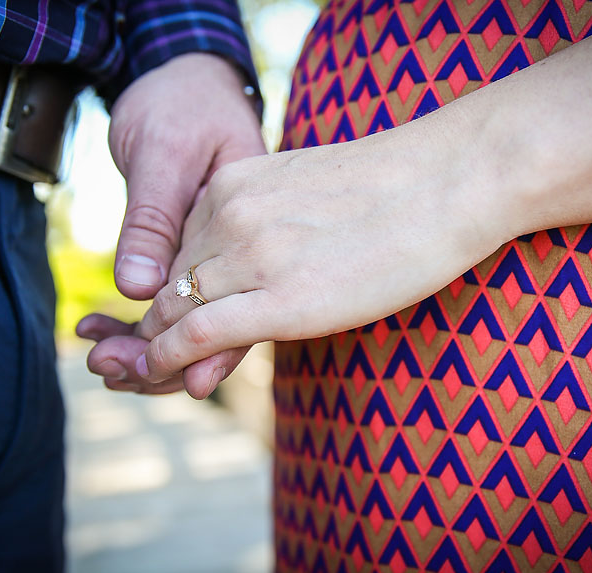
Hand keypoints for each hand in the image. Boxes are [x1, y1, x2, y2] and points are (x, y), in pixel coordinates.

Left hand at [79, 52, 265, 395]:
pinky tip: (102, 325)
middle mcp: (239, 244)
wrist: (184, 76)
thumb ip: (152, 218)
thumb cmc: (180, 102)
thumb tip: (135, 287)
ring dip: (145, 341)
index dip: (190, 348)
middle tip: (103, 367)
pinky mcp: (197, 246)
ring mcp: (220, 248)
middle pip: (210, 321)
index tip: (138, 371)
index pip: (230, 303)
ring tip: (98, 355)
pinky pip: (173, 293)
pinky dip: (138, 315)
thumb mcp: (164, 151)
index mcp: (247, 221)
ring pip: (190, 314)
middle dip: (157, 355)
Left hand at [130, 123, 509, 385]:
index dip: (165, 290)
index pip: (175, 247)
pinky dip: (169, 356)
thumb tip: (251, 263)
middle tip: (145, 353)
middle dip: (155, 321)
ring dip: (159, 344)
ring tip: (154, 371)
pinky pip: (198, 332)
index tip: (167, 318)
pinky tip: (162, 371)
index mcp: (232, 183)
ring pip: (175, 308)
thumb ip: (263, 220)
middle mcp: (229, 214)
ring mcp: (251, 254)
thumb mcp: (303, 190)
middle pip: (169, 281)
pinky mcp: (278, 299)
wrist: (446, 182)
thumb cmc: (391, 190)